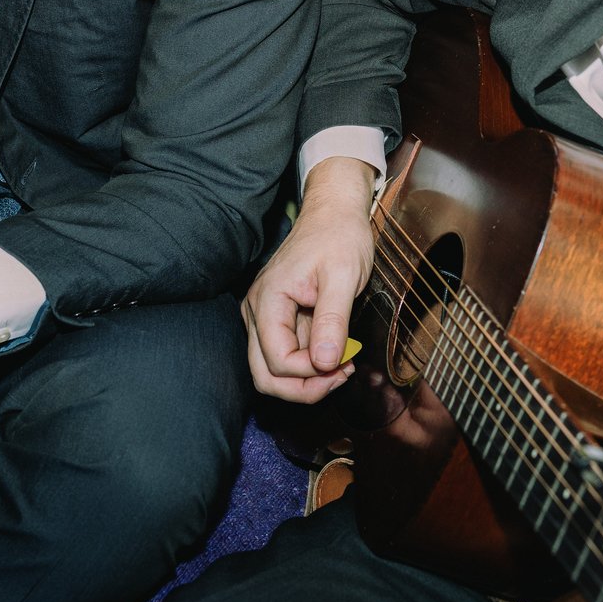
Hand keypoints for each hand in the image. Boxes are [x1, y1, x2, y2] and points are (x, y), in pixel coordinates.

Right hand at [244, 156, 377, 402]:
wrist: (333, 213)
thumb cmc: (339, 237)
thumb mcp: (344, 277)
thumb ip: (333, 319)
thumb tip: (327, 362)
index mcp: (268, 300)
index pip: (278, 361)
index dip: (312, 372)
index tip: (345, 361)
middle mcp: (257, 312)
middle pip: (265, 376)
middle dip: (304, 388)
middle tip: (341, 375)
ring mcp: (263, 317)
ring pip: (272, 372)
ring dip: (306, 381)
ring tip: (341, 366)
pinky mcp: (276, 319)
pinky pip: (284, 355)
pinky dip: (308, 365)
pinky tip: (335, 354)